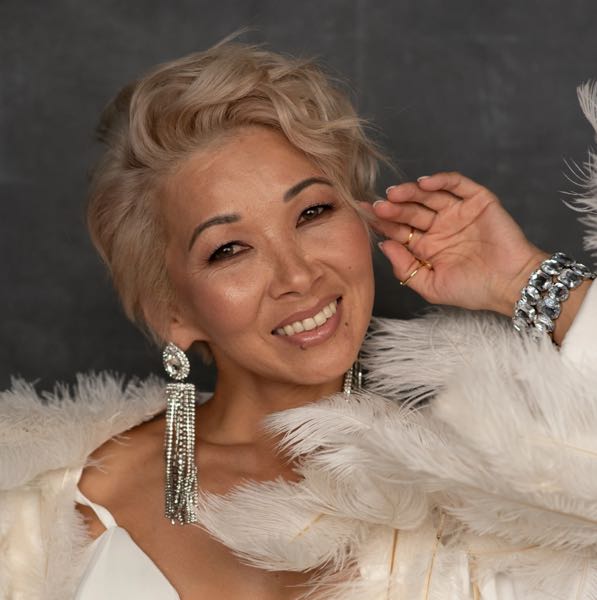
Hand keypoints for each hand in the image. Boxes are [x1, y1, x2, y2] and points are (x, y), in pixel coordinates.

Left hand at [363, 172, 548, 314]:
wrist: (510, 284)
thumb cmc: (472, 290)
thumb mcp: (430, 285)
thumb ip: (405, 267)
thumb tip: (383, 245)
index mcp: (426, 247)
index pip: (399, 230)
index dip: (382, 223)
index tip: (364, 216)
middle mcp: (439, 228)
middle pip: (410, 212)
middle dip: (394, 209)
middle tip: (379, 206)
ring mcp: (458, 213)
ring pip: (429, 196)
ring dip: (410, 192)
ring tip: (395, 193)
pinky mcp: (478, 201)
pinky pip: (457, 185)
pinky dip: (441, 180)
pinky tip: (424, 183)